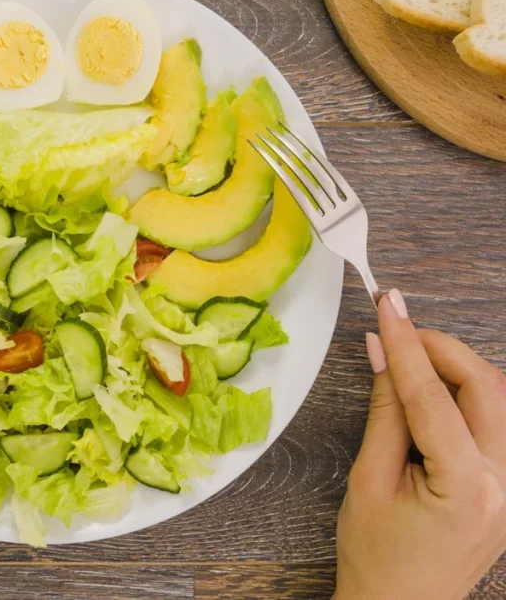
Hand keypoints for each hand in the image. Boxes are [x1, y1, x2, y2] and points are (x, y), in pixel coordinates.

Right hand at [335, 290, 505, 599]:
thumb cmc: (378, 556)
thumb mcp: (369, 479)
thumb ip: (385, 412)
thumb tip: (382, 355)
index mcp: (468, 486)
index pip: (432, 395)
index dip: (406, 344)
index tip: (388, 306)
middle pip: (487, 386)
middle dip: (441, 348)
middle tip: (397, 326)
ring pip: (498, 399)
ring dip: (455, 369)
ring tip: (408, 356)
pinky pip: (495, 422)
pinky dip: (464, 396)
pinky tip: (431, 390)